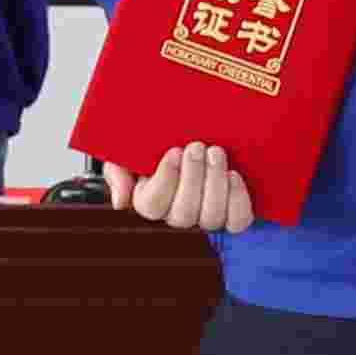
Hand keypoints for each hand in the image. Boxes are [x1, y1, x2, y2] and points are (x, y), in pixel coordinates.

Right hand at [125, 140, 260, 235]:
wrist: (191, 135)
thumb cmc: (156, 144)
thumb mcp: (128, 151)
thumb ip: (117, 172)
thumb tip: (122, 202)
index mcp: (149, 201)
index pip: (152, 206)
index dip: (165, 180)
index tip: (173, 152)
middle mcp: (177, 214)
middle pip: (183, 214)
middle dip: (192, 178)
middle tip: (196, 147)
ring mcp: (205, 216)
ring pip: (211, 217)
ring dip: (215, 184)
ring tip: (215, 153)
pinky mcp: (231, 213)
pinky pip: (237, 220)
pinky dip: (237, 198)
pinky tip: (233, 174)